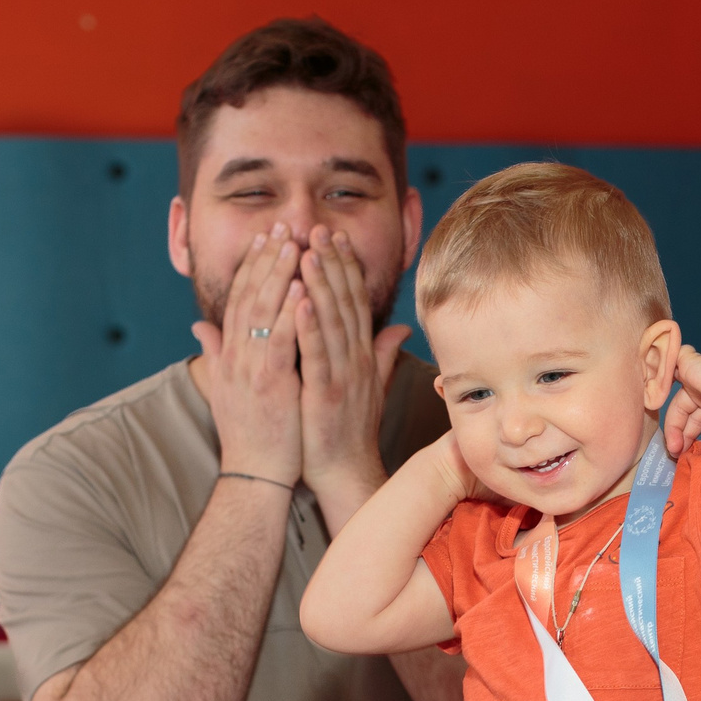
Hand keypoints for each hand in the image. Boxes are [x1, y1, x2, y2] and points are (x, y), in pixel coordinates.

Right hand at [192, 223, 305, 486]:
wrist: (254, 476)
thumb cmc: (249, 436)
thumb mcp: (226, 390)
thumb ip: (215, 355)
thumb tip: (199, 328)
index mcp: (232, 355)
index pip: (241, 300)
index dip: (252, 267)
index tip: (265, 238)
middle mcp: (238, 356)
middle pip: (251, 296)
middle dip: (267, 258)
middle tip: (281, 225)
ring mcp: (252, 368)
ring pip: (264, 311)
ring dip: (279, 274)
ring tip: (294, 242)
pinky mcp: (271, 384)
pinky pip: (281, 340)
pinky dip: (290, 313)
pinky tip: (302, 287)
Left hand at [296, 228, 412, 504]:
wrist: (346, 473)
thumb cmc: (349, 431)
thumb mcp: (368, 385)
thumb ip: (382, 353)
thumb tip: (402, 328)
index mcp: (360, 355)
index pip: (354, 301)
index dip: (346, 267)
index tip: (334, 236)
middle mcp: (355, 359)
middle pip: (345, 302)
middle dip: (332, 263)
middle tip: (319, 227)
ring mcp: (342, 376)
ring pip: (331, 322)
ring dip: (320, 285)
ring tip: (307, 250)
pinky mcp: (326, 394)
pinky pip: (316, 355)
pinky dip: (308, 327)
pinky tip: (299, 300)